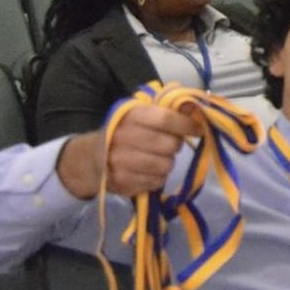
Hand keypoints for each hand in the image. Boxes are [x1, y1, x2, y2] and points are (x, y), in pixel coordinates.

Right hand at [57, 106, 198, 198]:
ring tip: (157, 157)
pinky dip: (158, 177)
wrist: (91, 158)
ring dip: (167, 162)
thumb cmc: (125, 131)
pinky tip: (148, 170)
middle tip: (170, 144)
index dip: (186, 124)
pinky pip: (157, 181)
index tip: (198, 129)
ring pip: (166, 165)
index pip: (166, 119)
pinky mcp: (122, 182)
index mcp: (129, 115)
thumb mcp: (142, 115)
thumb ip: (168, 111)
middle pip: (169, 145)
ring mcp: (120, 162)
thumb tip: (195, 107)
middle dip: (176, 145)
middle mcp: (122, 137)